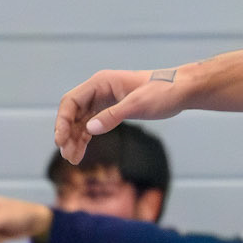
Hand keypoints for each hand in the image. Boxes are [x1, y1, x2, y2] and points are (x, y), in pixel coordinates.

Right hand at [55, 67, 183, 164]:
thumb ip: (113, 116)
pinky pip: (92, 125)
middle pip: (73, 113)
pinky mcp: (112, 110)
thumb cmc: (162, 92)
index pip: (71, 101)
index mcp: (100, 83)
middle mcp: (98, 90)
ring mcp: (104, 100)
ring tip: (72, 159)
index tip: (60, 141)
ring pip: (81, 121)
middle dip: (67, 134)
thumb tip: (90, 130)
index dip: (62, 121)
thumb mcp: (138, 105)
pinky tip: (80, 152)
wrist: (181, 90)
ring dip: (75, 139)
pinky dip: (86, 138)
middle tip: (67, 155)